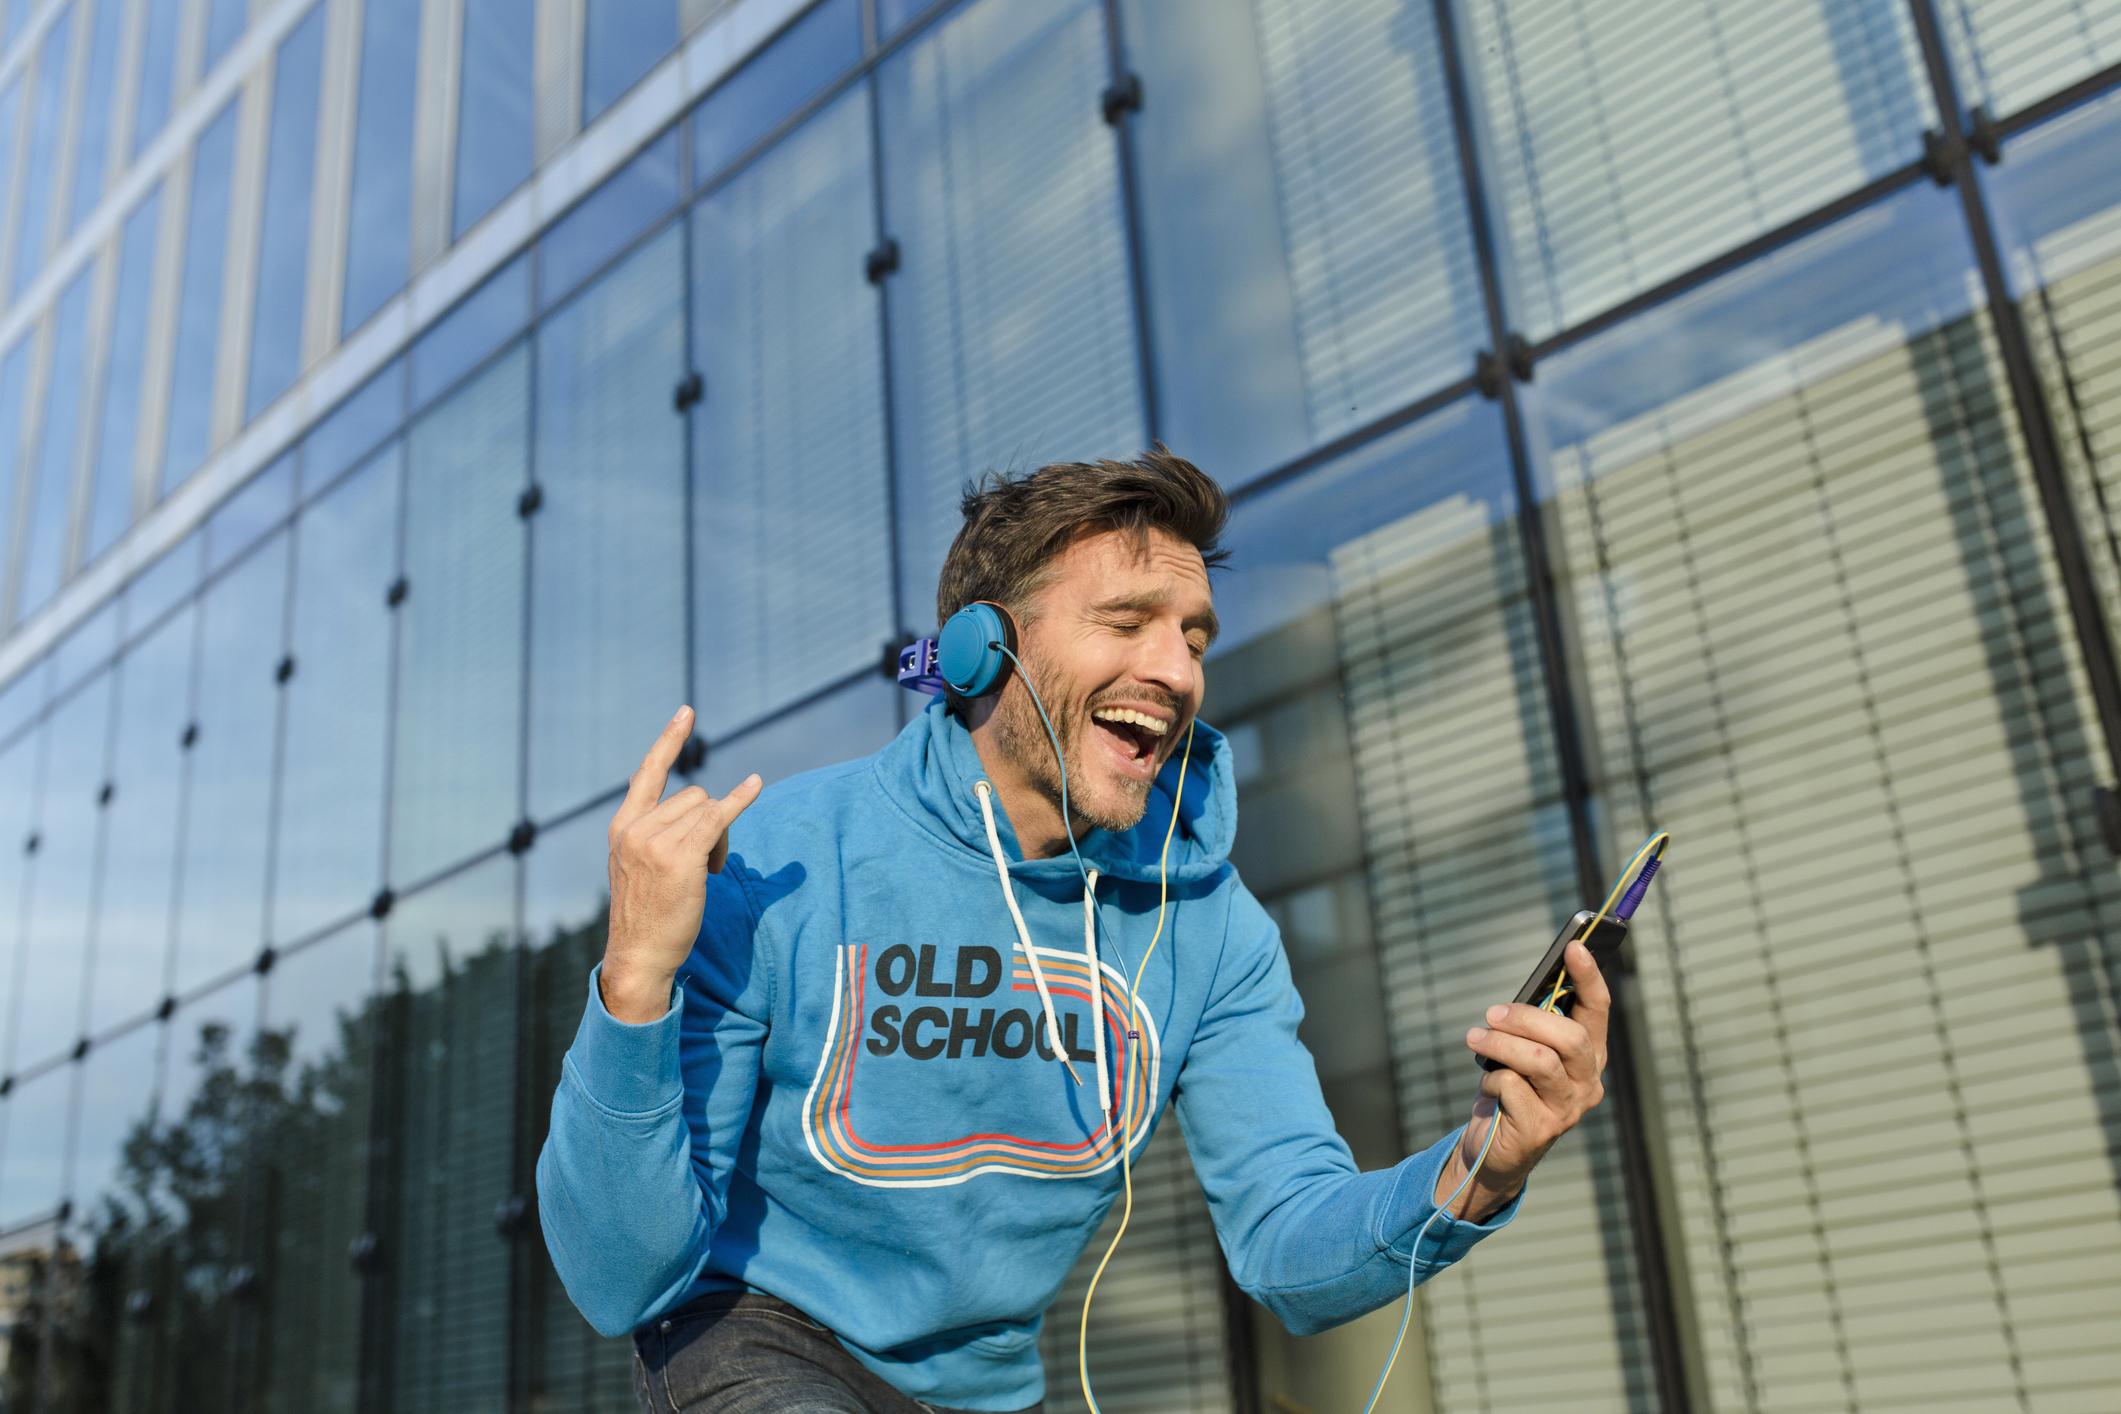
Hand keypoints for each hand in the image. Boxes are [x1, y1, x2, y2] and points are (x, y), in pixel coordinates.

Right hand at [600, 707, 761, 1023]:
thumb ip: (647, 829)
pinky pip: (717, 818)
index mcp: (622, 827)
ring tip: (707, 871)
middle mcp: (635, 829)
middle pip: (693, 796)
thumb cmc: (645, 914)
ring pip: (706, 811)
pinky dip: (739, 801)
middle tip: (706, 863)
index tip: (687, 711)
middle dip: (709, 822)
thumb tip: (660, 790)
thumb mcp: (633, 864)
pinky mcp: (681, 858)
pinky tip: (756, 786)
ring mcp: (656, 843)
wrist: (639, 956)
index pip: (648, 772)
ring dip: (719, 839)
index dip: (669, 740)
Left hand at [1431, 938, 1609, 1221]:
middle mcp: (1588, 1082)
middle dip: (1525, 1018)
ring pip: (1539, 1060)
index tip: (1573, 947)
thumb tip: (1528, 993)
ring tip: (1475, 1039)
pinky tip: (1488, 1088)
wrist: (1493, 1149)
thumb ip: (1533, 1027)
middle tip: (1491, 1014)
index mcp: (1590, 1056)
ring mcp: (1569, 1108)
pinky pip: (1512, 1087)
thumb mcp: (1523, 1052)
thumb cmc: (1511, 1089)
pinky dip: (1491, 1080)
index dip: (1589, 977)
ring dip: (1500, 1044)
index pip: (1598, 1010)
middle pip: (1568, 1036)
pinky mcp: (1543, 1129)